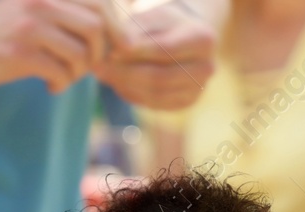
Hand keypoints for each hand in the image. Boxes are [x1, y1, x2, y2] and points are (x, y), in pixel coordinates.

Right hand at [0, 0, 111, 93]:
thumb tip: (110, 31)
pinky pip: (61, 73)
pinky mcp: (20, 53)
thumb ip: (62, 12)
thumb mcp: (29, 10)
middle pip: (97, 29)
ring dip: (78, 73)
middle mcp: (40, 1)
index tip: (117, 48)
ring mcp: (30, 26)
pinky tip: (49, 85)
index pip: (101, 2)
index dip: (118, 28)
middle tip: (85, 67)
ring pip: (81, 55)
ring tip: (62, 76)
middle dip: (99, 54)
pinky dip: (61, 84)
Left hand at [96, 0, 216, 109]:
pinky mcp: (185, 102)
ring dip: (124, 85)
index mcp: (204, 38)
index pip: (164, 50)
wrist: (182, 33)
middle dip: (125, 73)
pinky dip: (131, 94)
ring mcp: (198, 89)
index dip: (135, 52)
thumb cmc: (162, 18)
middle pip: (160, 76)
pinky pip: (154, 104)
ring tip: (101, 73)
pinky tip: (115, 82)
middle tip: (98, 66)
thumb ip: (135, 29)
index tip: (110, 50)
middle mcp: (207, 67)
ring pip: (155, 93)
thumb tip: (120, 49)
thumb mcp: (150, 14)